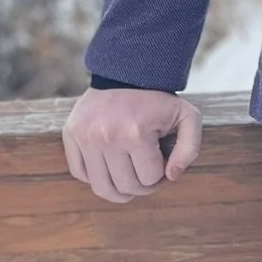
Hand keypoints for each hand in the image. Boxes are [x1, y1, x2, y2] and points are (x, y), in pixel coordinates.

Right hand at [61, 85, 202, 203]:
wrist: (126, 73)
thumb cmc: (159, 100)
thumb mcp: (187, 117)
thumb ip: (190, 149)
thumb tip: (172, 176)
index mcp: (136, 133)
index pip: (149, 179)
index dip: (160, 174)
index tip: (162, 161)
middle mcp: (106, 137)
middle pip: (126, 187)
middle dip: (142, 185)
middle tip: (147, 171)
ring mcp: (85, 137)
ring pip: (102, 188)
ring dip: (119, 189)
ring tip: (130, 177)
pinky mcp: (71, 134)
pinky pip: (80, 174)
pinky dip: (96, 177)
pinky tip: (110, 166)